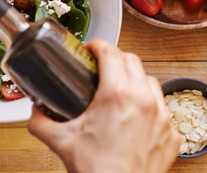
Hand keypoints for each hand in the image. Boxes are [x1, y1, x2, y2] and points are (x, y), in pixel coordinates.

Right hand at [27, 39, 180, 172]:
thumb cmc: (97, 171)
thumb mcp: (60, 140)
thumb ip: (40, 120)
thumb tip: (35, 109)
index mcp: (117, 96)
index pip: (111, 52)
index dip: (97, 45)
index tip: (91, 50)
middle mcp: (144, 101)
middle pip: (132, 60)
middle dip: (115, 59)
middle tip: (101, 68)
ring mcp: (162, 118)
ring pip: (150, 81)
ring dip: (134, 80)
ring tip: (119, 91)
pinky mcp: (172, 134)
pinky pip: (162, 108)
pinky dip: (149, 107)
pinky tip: (134, 118)